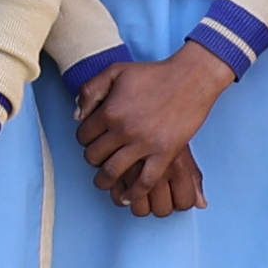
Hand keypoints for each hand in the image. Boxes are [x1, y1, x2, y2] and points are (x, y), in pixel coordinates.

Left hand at [77, 50, 231, 218]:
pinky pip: (145, 181)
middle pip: (95, 156)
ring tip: (105, 182)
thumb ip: (90, 90)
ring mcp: (145, 144)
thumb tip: (77, 116)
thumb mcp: (115, 71)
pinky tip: (128, 196)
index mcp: (109, 111)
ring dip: (104, 181)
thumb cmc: (153, 74)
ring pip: (113, 172)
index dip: (84, 140)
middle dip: (93, 160)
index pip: (83, 136)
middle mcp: (124, 130)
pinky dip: (134, 193)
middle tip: (99, 159)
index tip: (92, 140)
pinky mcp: (165, 153)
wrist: (190, 79)